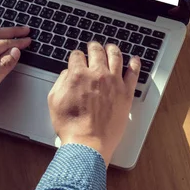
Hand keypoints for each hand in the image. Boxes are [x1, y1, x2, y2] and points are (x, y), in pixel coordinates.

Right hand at [48, 42, 140, 163]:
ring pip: (115, 56)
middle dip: (93, 47)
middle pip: (97, 51)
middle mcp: (97, 74)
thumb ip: (61, 82)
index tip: (78, 57)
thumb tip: (67, 73)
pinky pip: (133, 73)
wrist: (88, 143)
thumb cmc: (71, 126)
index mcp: (78, 75)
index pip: (77, 56)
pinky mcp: (126, 92)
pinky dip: (134, 64)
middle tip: (94, 46)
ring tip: (111, 48)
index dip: (76, 56)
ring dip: (112, 49)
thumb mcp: (54, 101)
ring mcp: (114, 82)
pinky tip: (135, 59)